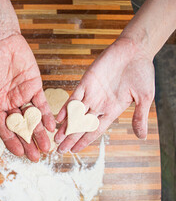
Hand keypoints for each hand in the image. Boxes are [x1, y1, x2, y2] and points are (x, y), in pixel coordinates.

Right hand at [0, 34, 55, 160]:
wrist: (0, 38)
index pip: (4, 128)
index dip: (12, 141)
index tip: (19, 153)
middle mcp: (9, 104)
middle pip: (20, 127)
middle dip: (28, 142)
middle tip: (36, 157)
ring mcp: (23, 96)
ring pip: (32, 118)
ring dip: (40, 132)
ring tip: (47, 147)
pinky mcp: (35, 87)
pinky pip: (42, 104)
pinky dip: (47, 115)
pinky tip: (53, 126)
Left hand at [55, 38, 154, 152]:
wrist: (135, 49)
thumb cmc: (142, 72)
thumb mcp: (144, 97)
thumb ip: (139, 116)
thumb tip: (142, 137)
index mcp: (112, 110)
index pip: (95, 130)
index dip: (84, 141)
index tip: (75, 150)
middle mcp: (99, 104)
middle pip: (82, 125)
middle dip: (71, 138)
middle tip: (60, 150)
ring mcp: (92, 93)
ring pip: (75, 114)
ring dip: (66, 126)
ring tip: (56, 138)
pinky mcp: (86, 81)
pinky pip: (74, 97)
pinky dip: (67, 107)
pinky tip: (59, 118)